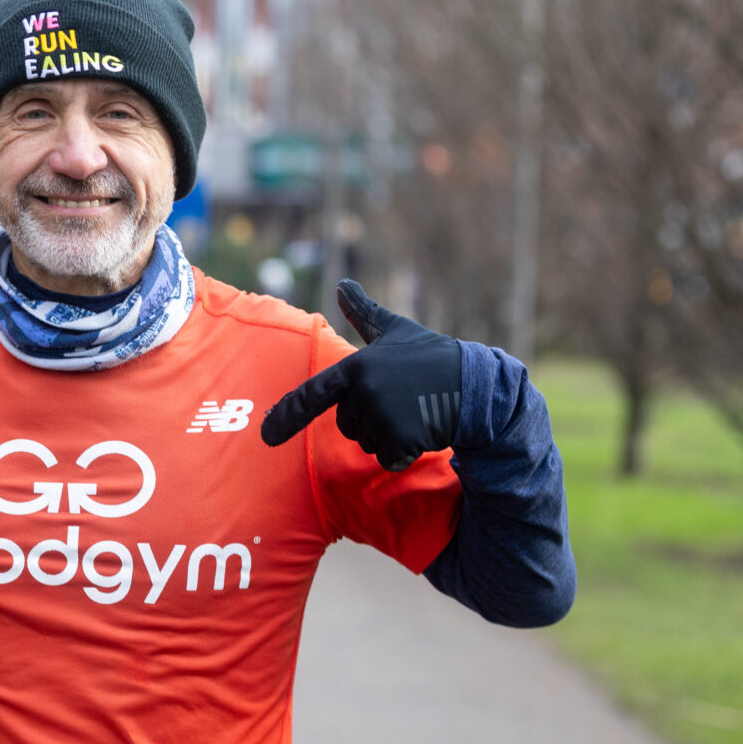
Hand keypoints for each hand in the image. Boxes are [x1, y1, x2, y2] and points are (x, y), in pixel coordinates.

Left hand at [261, 280, 460, 470]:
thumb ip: (364, 312)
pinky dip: (404, 452)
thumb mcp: (396, 331)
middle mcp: (365, 391)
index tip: (266, 436)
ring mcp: (382, 417)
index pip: (313, 394)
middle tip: (401, 401)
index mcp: (357, 366)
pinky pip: (388, 459)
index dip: (288, 415)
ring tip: (414, 412)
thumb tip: (343, 284)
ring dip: (388, 436)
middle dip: (369, 420)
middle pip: (347, 425)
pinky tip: (423, 430)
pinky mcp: (401, 440)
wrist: (476, 385)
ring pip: (367, 444)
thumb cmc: (431, 357)